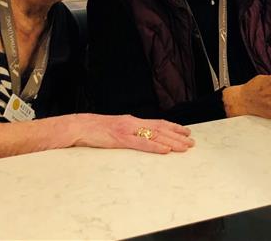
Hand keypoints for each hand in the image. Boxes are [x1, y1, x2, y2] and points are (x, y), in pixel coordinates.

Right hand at [71, 114, 193, 153]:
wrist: (79, 126)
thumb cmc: (95, 129)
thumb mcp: (115, 127)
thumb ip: (129, 130)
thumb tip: (141, 135)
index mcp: (132, 121)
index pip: (157, 123)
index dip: (173, 127)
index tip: (186, 131)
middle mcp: (133, 123)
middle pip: (161, 129)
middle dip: (178, 136)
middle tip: (191, 142)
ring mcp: (128, 131)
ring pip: (155, 136)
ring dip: (172, 142)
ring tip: (185, 147)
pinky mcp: (121, 140)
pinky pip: (141, 144)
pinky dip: (155, 147)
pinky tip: (165, 150)